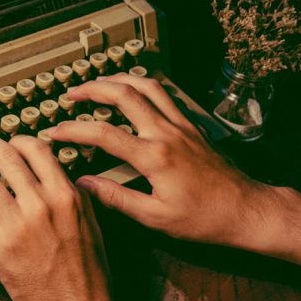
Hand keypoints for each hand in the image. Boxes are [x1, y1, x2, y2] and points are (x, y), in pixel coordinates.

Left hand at [0, 127, 112, 300]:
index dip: (17, 140)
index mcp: (65, 195)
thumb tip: (67, 180)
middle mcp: (41, 203)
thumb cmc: (88, 276)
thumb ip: (76, 199)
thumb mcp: (91, 226)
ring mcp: (17, 224)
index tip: (6, 141)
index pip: (36, 149)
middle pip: (4, 155)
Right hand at [47, 73, 276, 249]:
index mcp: (154, 157)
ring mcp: (181, 126)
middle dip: (92, 90)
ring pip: (146, 87)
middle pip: (123, 95)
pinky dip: (145, 86)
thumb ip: (115, 198)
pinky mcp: (192, 127)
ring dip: (119, 80)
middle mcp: (167, 133)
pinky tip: (135, 89)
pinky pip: (166, 95)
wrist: (246, 211)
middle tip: (72, 94)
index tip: (55, 132)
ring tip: (99, 83)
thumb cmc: (204, 219)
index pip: (103, 133)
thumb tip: (83, 184)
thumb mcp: (154, 217)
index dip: (73, 130)